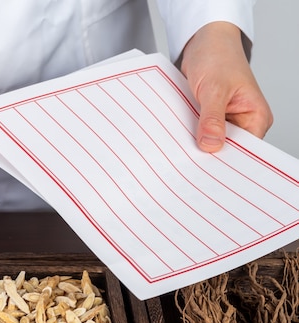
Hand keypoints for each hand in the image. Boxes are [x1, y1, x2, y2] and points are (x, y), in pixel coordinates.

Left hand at [180, 22, 272, 152]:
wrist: (204, 42)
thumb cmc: (218, 56)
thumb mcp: (215, 88)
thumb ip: (213, 118)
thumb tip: (211, 145)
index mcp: (256, 117)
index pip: (245, 151)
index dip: (226, 160)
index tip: (205, 169)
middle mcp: (243, 122)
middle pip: (226, 149)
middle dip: (208, 153)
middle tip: (187, 163)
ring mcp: (225, 121)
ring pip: (210, 141)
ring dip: (195, 143)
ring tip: (179, 151)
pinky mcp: (209, 118)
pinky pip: (199, 132)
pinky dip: (189, 134)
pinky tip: (177, 139)